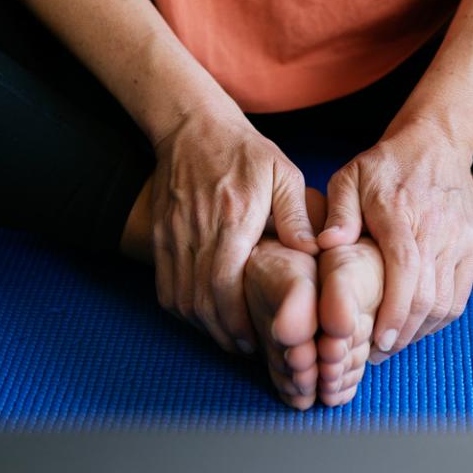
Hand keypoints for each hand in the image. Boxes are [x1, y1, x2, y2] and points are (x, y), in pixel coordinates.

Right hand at [148, 107, 318, 354]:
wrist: (191, 126)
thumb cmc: (244, 151)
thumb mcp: (282, 173)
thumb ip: (297, 215)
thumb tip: (313, 252)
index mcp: (232, 218)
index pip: (224, 284)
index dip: (237, 319)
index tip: (257, 336)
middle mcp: (197, 231)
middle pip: (200, 300)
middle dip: (223, 332)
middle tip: (247, 346)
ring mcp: (173, 235)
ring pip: (180, 298)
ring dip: (203, 325)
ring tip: (229, 336)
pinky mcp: (160, 235)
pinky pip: (164, 286)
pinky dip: (182, 308)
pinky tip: (203, 315)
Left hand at [317, 118, 472, 359]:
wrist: (436, 144)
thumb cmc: (385, 165)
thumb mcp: (350, 176)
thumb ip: (338, 211)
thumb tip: (326, 245)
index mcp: (401, 212)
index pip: (405, 268)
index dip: (392, 309)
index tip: (376, 339)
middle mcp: (436, 229)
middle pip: (427, 295)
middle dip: (401, 333)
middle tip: (376, 352)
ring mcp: (460, 240)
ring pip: (446, 302)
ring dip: (419, 331)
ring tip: (392, 344)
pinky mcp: (472, 248)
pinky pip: (459, 297)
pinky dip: (438, 320)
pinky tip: (414, 328)